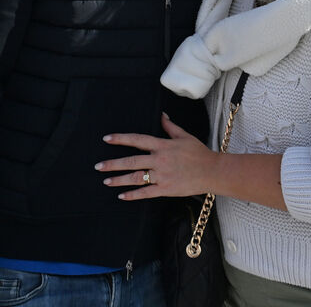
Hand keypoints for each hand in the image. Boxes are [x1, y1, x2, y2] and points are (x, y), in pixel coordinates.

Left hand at [96, 113, 217, 200]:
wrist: (212, 171)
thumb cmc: (199, 153)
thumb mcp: (184, 136)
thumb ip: (170, 127)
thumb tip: (162, 115)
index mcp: (163, 145)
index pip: (137, 140)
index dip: (121, 139)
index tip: (107, 139)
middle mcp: (159, 160)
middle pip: (131, 161)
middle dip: (113, 164)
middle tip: (98, 166)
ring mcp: (162, 175)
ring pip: (136, 178)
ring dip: (119, 180)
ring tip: (106, 181)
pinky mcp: (166, 189)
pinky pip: (146, 192)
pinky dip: (133, 195)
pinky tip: (121, 196)